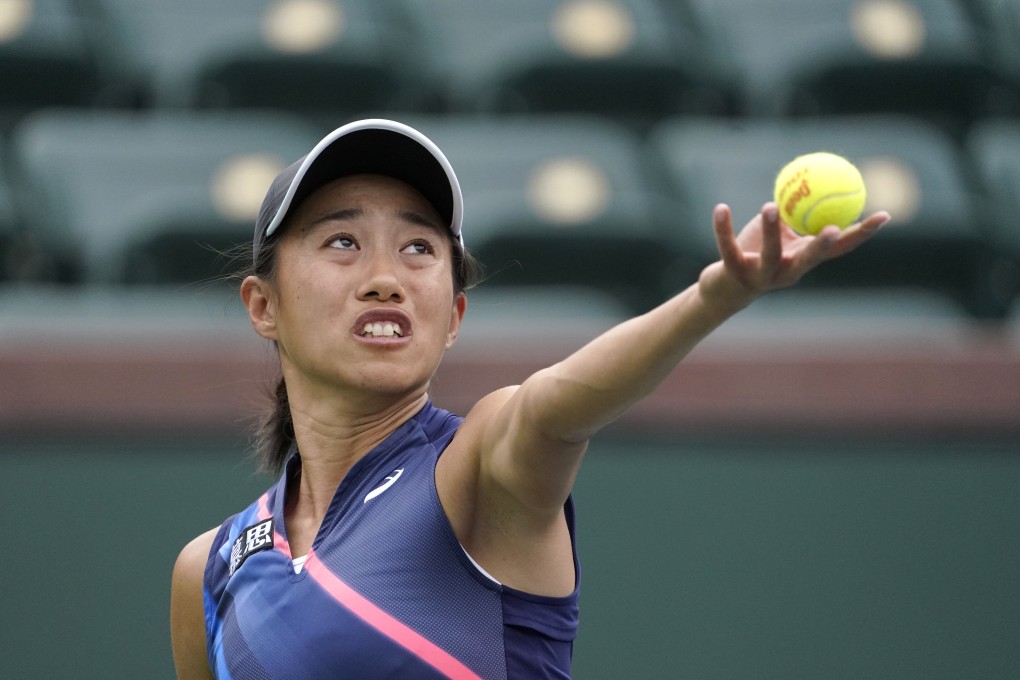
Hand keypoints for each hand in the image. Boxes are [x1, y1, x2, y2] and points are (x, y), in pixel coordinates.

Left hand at [698, 202, 889, 310]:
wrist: (723, 289)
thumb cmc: (754, 254)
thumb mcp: (778, 232)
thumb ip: (794, 213)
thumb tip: (814, 180)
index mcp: (803, 259)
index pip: (838, 249)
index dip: (862, 234)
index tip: (885, 215)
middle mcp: (787, 272)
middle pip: (811, 260)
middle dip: (823, 245)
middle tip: (834, 226)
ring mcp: (761, 277)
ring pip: (768, 255)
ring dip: (770, 230)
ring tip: (770, 205)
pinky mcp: (733, 275)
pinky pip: (728, 248)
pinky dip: (723, 228)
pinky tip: (721, 208)